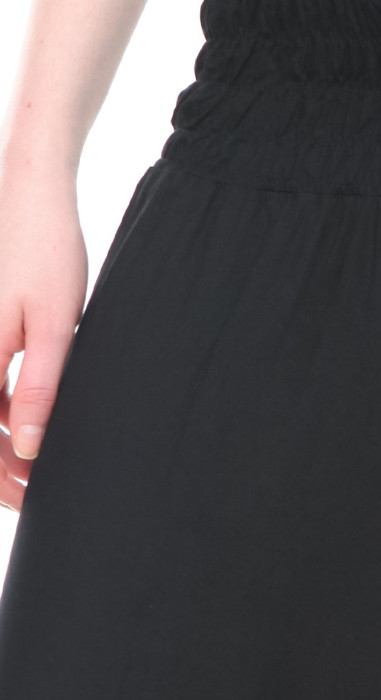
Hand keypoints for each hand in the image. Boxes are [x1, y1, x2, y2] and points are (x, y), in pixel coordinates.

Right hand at [0, 163, 86, 511]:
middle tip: (38, 494)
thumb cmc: (47, 254)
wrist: (33, 200)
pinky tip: (27, 426)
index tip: (32, 499)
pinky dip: (1, 413)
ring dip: (0, 445)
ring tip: (38, 470)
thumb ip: (40, 385)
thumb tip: (26, 445)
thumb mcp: (56, 324)